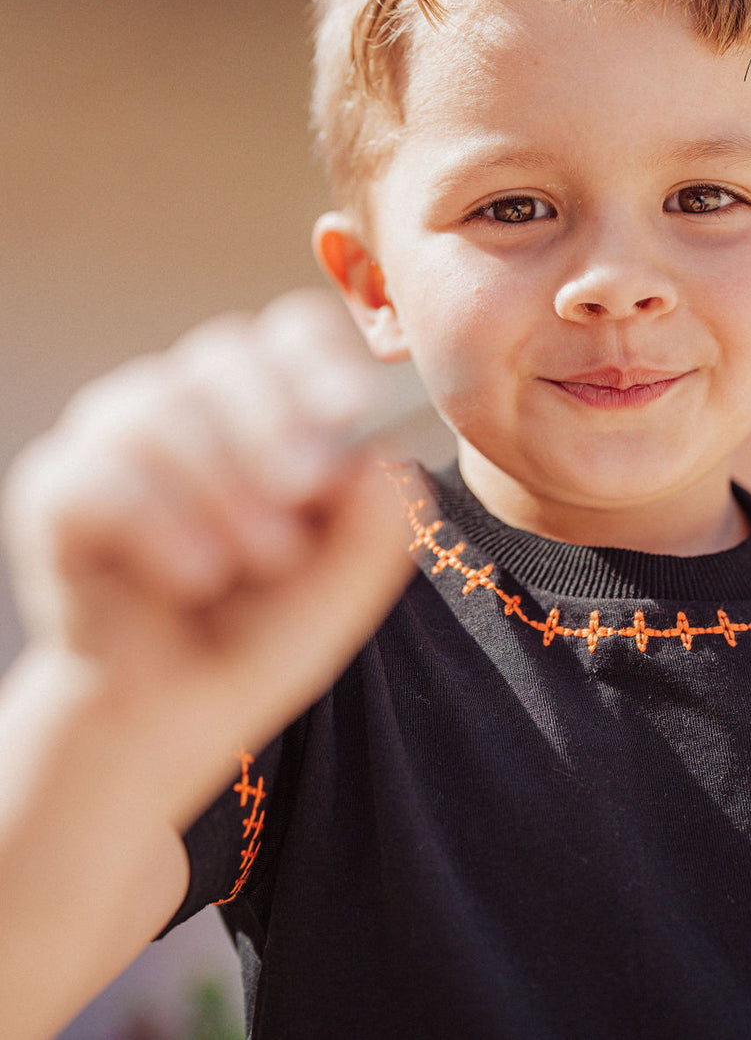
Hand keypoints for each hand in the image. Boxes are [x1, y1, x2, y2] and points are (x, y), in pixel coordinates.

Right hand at [1, 292, 413, 810]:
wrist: (169, 719)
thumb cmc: (257, 636)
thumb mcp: (338, 593)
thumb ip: (373, 533)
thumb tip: (389, 461)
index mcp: (262, 407)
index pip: (293, 336)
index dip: (322, 362)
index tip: (353, 410)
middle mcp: (184, 403)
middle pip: (226, 354)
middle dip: (272, 423)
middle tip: (303, 492)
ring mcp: (112, 438)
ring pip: (160, 411)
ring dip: (219, 490)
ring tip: (251, 564)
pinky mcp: (55, 491)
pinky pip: (100, 477)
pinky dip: (157, 525)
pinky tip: (193, 576)